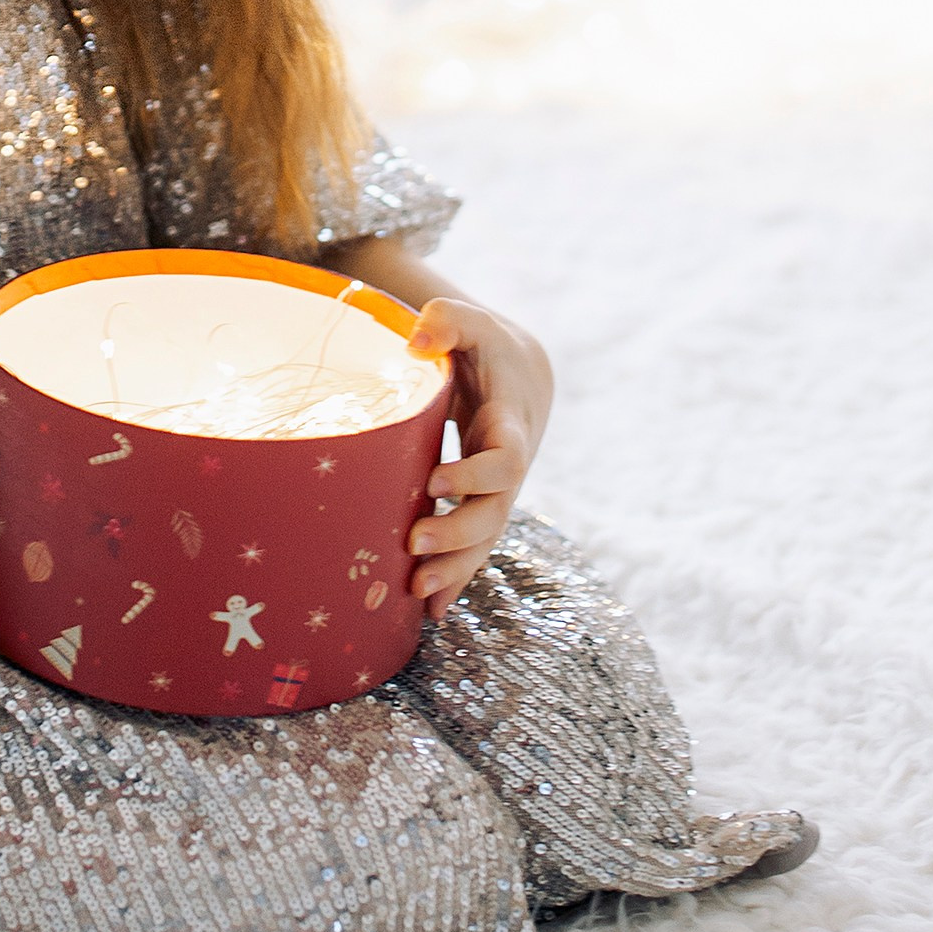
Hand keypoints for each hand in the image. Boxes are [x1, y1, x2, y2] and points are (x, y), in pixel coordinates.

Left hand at [323, 234, 554, 620]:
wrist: (520, 374)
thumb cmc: (486, 345)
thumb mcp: (471, 323)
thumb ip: (449, 320)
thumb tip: (418, 339)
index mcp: (510, 424)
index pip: (505, 459)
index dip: (476, 475)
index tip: (435, 481)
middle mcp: (510, 467)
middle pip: (495, 513)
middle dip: (458, 534)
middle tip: (413, 544)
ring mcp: (498, 492)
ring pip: (485, 540)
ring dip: (455, 567)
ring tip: (415, 591)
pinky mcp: (482, 505)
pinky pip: (474, 548)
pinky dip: (456, 578)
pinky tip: (429, 610)